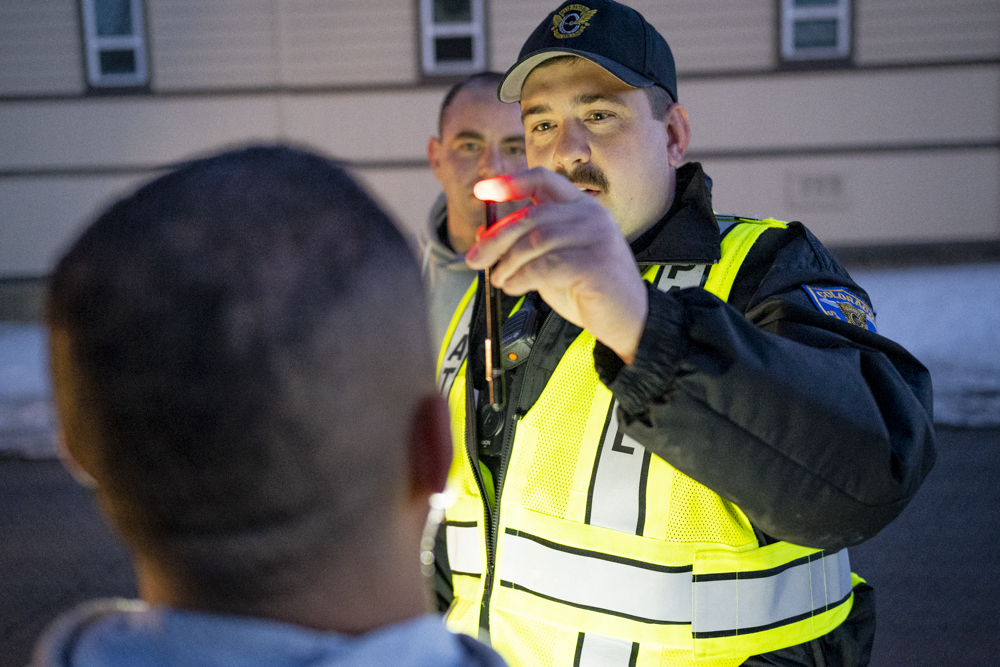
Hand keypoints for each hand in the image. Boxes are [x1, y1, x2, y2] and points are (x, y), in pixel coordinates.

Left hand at [467, 167, 647, 362]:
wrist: (629, 321)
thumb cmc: (590, 292)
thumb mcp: (550, 264)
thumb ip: (524, 247)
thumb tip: (483, 234)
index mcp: (581, 207)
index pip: (543, 180)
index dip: (510, 183)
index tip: (481, 190)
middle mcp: (591, 215)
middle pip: (531, 215)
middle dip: (496, 238)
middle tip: (474, 259)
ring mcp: (597, 236)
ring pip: (535, 240)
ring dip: (507, 262)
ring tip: (499, 280)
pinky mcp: (596, 262)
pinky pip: (546, 265)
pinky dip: (522, 277)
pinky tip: (514, 287)